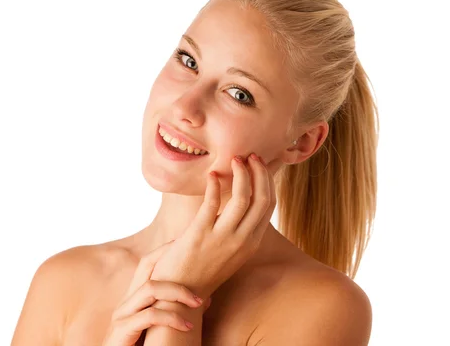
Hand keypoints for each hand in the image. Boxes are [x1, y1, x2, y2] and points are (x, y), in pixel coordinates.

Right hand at [102, 241, 209, 345]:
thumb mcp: (159, 326)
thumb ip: (175, 310)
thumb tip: (206, 299)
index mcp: (133, 298)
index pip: (147, 263)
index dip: (165, 250)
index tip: (186, 244)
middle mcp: (126, 301)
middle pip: (146, 266)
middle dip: (171, 259)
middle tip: (198, 263)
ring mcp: (122, 314)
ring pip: (150, 288)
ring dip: (178, 292)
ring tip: (198, 302)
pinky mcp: (122, 330)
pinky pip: (150, 316)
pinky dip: (172, 318)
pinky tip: (187, 325)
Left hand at [150, 153, 280, 297]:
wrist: (179, 293)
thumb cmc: (202, 267)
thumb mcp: (230, 250)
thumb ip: (238, 228)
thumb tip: (240, 201)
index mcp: (251, 242)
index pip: (269, 205)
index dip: (267, 181)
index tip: (259, 165)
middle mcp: (242, 240)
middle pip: (262, 199)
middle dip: (260, 172)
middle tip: (250, 156)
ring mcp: (222, 238)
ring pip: (244, 197)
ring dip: (241, 174)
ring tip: (234, 160)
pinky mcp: (200, 235)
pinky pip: (212, 203)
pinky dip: (215, 185)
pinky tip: (211, 176)